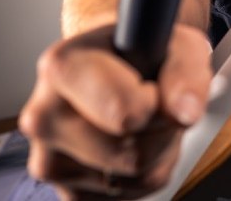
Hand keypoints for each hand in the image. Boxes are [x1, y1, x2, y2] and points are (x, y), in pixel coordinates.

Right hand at [19, 23, 210, 199]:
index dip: (157, 104)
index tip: (152, 84)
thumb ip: (186, 72)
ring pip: (135, 179)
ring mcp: (48, 161)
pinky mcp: (66, 192)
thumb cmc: (144, 52)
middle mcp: (43, 117)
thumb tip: (185, 113)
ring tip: (145, 119)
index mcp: (62, 69)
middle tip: (154, 101)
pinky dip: (145, 174)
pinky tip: (134, 140)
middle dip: (162, 131)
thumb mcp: (178, 44)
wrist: (116, 65)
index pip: (126, 114)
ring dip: (158, 152)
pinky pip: (129, 195)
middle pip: (133, 155)